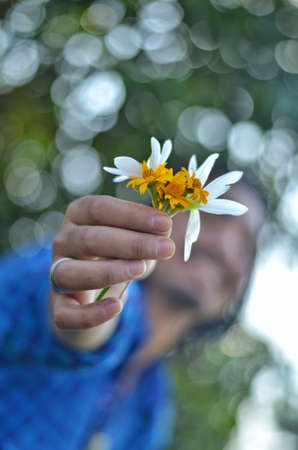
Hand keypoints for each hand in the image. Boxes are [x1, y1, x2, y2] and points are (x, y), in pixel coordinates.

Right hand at [50, 195, 173, 330]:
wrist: (94, 292)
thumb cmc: (118, 254)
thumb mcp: (133, 238)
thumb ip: (147, 232)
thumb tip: (165, 228)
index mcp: (79, 215)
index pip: (98, 208)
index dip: (132, 215)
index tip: (164, 223)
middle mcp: (63, 241)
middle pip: (89, 239)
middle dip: (132, 243)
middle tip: (167, 248)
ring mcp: (55, 274)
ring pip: (72, 273)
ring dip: (109, 271)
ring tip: (142, 269)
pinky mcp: (59, 306)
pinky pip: (66, 314)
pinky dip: (91, 313)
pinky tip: (117, 306)